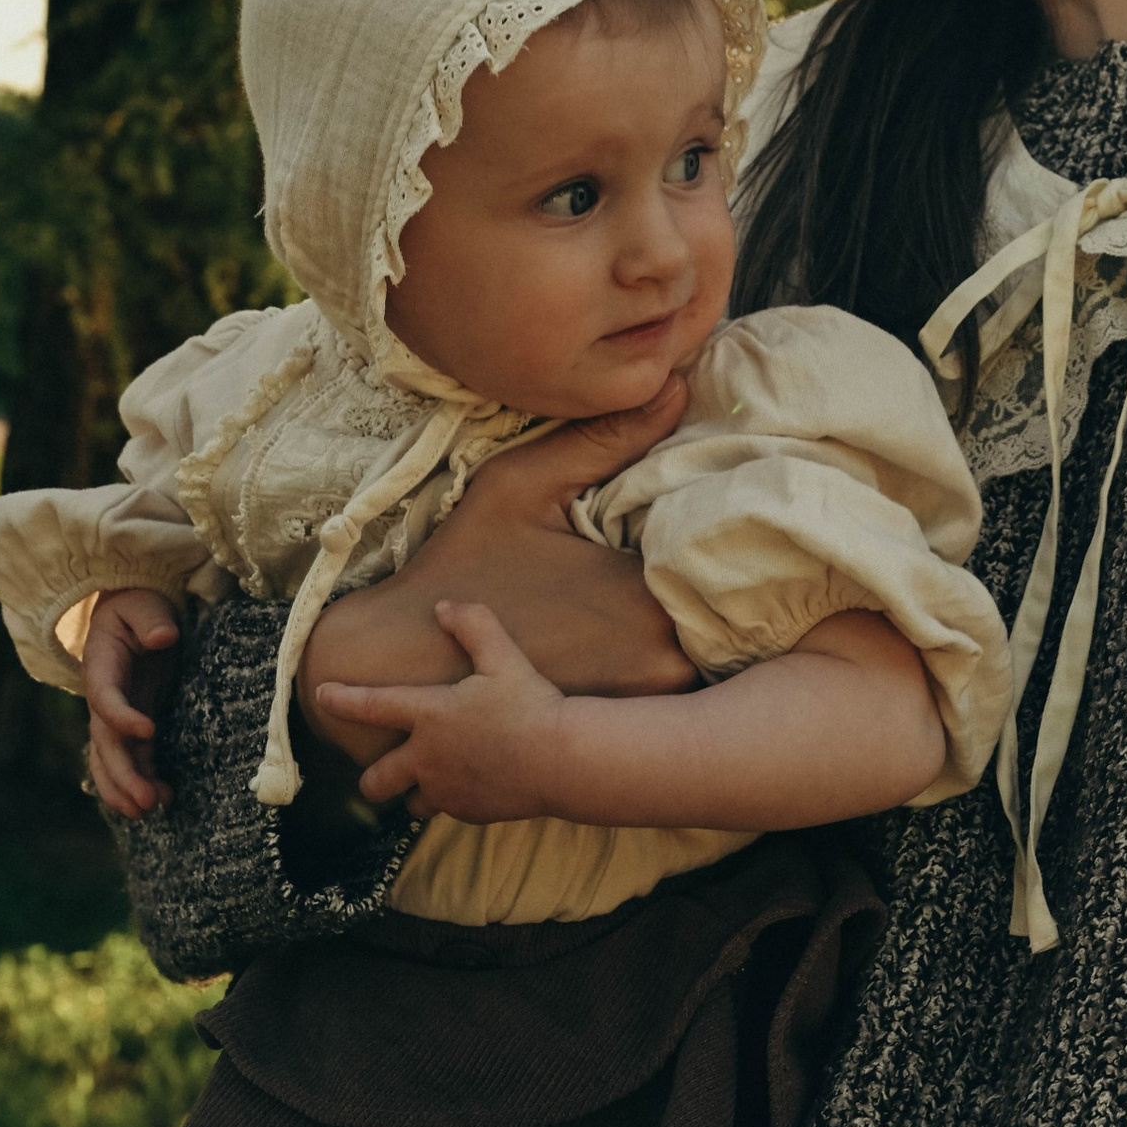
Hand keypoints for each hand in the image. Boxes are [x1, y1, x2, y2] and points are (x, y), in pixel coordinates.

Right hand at [81, 588, 183, 817]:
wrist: (129, 616)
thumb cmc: (137, 607)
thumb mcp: (143, 605)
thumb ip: (150, 619)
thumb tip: (164, 636)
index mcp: (101, 667)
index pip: (104, 698)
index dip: (121, 716)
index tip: (149, 729)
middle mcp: (102, 699)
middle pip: (105, 743)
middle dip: (123, 774)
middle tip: (146, 801)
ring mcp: (115, 717)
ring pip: (111, 760)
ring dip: (126, 788)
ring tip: (149, 811)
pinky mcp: (132, 726)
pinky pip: (130, 759)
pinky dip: (141, 780)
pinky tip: (161, 800)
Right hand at [298, 382, 693, 729]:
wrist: (397, 665)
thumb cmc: (458, 569)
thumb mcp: (522, 486)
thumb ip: (604, 440)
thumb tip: (677, 386)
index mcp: (646, 602)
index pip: (729, 563)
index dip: (728, 533)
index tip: (722, 509)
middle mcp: (660, 665)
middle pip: (725, 612)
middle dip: (714, 578)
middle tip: (704, 548)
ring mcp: (643, 709)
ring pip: (703, 654)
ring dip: (693, 623)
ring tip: (667, 590)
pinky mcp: (620, 740)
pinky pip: (670, 693)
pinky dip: (664, 663)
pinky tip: (629, 638)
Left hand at [314, 600, 570, 816]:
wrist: (562, 760)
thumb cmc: (530, 705)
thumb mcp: (504, 657)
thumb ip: (473, 626)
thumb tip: (444, 607)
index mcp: (428, 716)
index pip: (370, 706)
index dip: (342, 700)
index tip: (321, 697)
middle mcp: (426, 759)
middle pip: (376, 782)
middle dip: (372, 780)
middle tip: (378, 774)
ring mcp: (446, 792)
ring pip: (411, 804)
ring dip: (415, 794)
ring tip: (429, 782)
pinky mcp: (470, 813)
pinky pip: (450, 811)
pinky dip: (453, 801)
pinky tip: (472, 786)